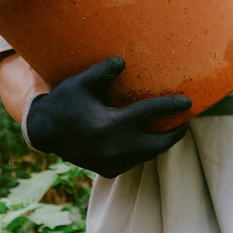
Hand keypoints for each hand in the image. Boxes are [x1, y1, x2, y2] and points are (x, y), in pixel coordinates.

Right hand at [24, 56, 191, 176]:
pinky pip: (135, 161)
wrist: (44, 132)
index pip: (150, 113)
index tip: (188, 101)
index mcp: (112, 124)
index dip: (172, 106)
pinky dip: (145, 151)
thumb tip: (122, 61)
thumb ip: (104, 71)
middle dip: (176, 133)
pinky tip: (149, 139)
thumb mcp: (81, 82)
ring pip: (149, 154)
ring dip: (161, 142)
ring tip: (171, 129)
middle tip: (186, 121)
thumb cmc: (64, 102)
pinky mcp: (109, 170)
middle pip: (160, 143)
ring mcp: (113, 162)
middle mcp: (116, 147)